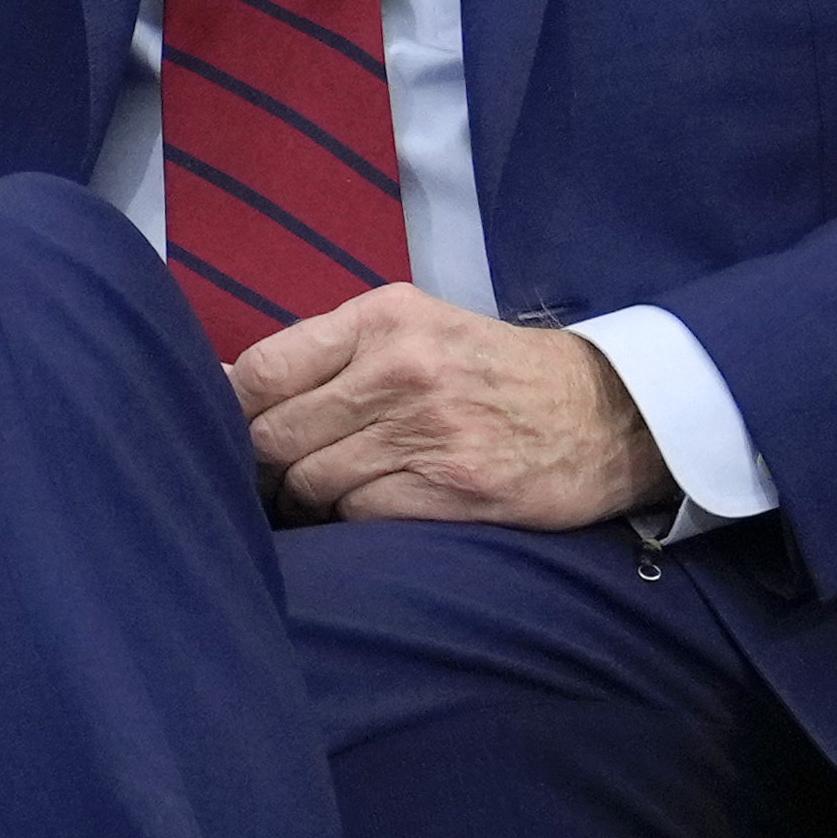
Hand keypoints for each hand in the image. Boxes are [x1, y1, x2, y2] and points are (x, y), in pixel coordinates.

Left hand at [232, 287, 668, 529]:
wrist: (608, 414)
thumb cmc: (491, 372)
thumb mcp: (415, 332)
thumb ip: (327, 355)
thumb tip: (228, 391)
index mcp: (383, 319)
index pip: (262, 370)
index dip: (234, 411)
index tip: (236, 430)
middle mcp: (401, 368)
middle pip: (275, 434)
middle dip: (266, 463)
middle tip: (278, 473)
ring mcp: (428, 430)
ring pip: (310, 480)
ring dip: (307, 497)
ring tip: (329, 492)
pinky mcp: (453, 488)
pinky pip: (357, 514)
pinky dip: (353, 518)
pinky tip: (375, 506)